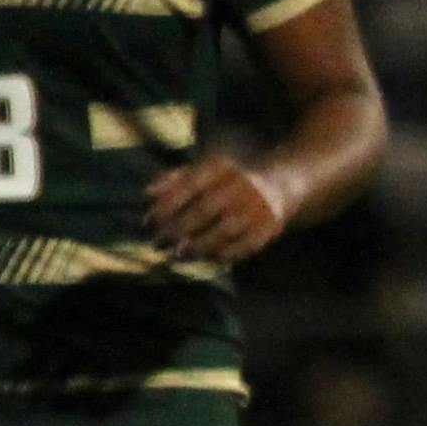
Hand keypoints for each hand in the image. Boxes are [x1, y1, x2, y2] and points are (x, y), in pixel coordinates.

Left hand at [144, 158, 290, 266]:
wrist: (280, 185)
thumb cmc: (226, 182)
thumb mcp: (202, 172)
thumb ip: (173, 180)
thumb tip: (147, 194)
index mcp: (220, 167)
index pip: (188, 186)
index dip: (166, 206)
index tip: (148, 223)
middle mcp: (241, 184)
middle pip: (203, 211)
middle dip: (176, 230)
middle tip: (158, 244)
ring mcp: (258, 206)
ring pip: (223, 231)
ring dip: (198, 246)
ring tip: (179, 255)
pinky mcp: (271, 226)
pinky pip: (245, 246)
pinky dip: (224, 254)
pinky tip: (208, 258)